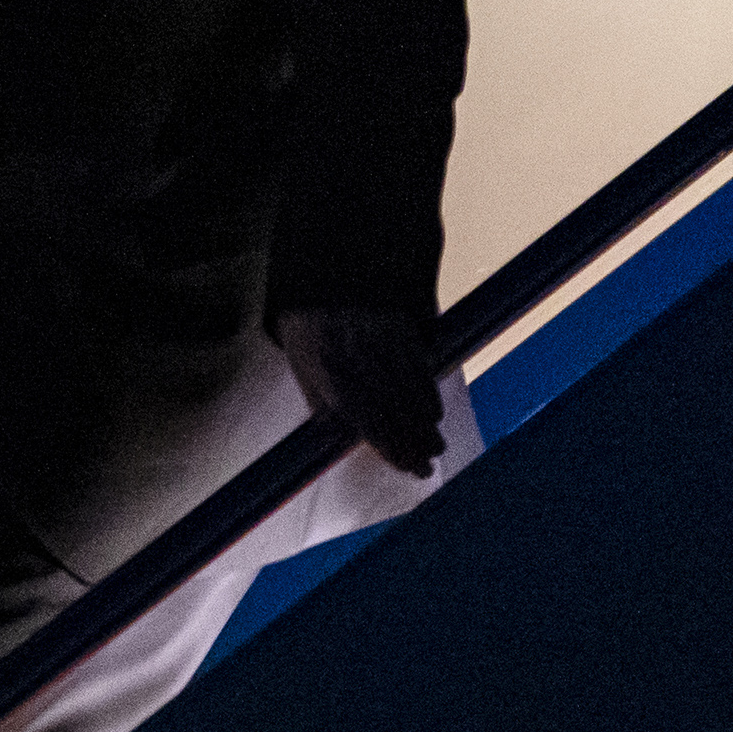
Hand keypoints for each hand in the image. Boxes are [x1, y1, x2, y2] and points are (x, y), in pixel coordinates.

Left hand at [274, 306, 443, 476]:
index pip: (364, 417)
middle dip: (412, 443)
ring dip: (425, 426)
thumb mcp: (299, 357)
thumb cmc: (309, 318)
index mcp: (327, 367)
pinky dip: (429, 395)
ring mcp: (384, 341)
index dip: (387, 445)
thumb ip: (317, 397)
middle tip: (425, 468)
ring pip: (411, 393)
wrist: (329, 263)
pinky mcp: (403, 327)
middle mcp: (359, 357)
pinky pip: (421, 368)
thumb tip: (334, 434)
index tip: (402, 465)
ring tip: (434, 448)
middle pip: (393, 410)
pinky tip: (433, 415)